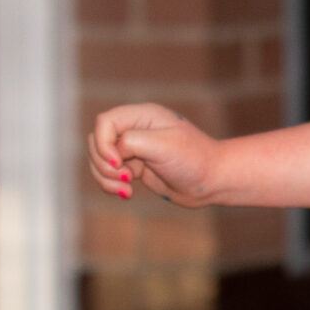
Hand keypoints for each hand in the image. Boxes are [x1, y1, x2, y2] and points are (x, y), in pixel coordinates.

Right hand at [88, 102, 219, 205]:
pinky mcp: (135, 167)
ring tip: (126, 189)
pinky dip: (111, 185)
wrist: (213, 181)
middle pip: (97, 141)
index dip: (103, 143)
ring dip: (105, 178)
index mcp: (143, 115)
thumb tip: (112, 154)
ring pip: (100, 160)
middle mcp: (136, 129)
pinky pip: (109, 174)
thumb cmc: (194, 159)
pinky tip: (127, 194)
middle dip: (103, 164)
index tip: (118, 163)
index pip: (105, 122)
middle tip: (126, 178)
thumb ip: (131, 142)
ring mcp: (134, 149)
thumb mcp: (163, 146)